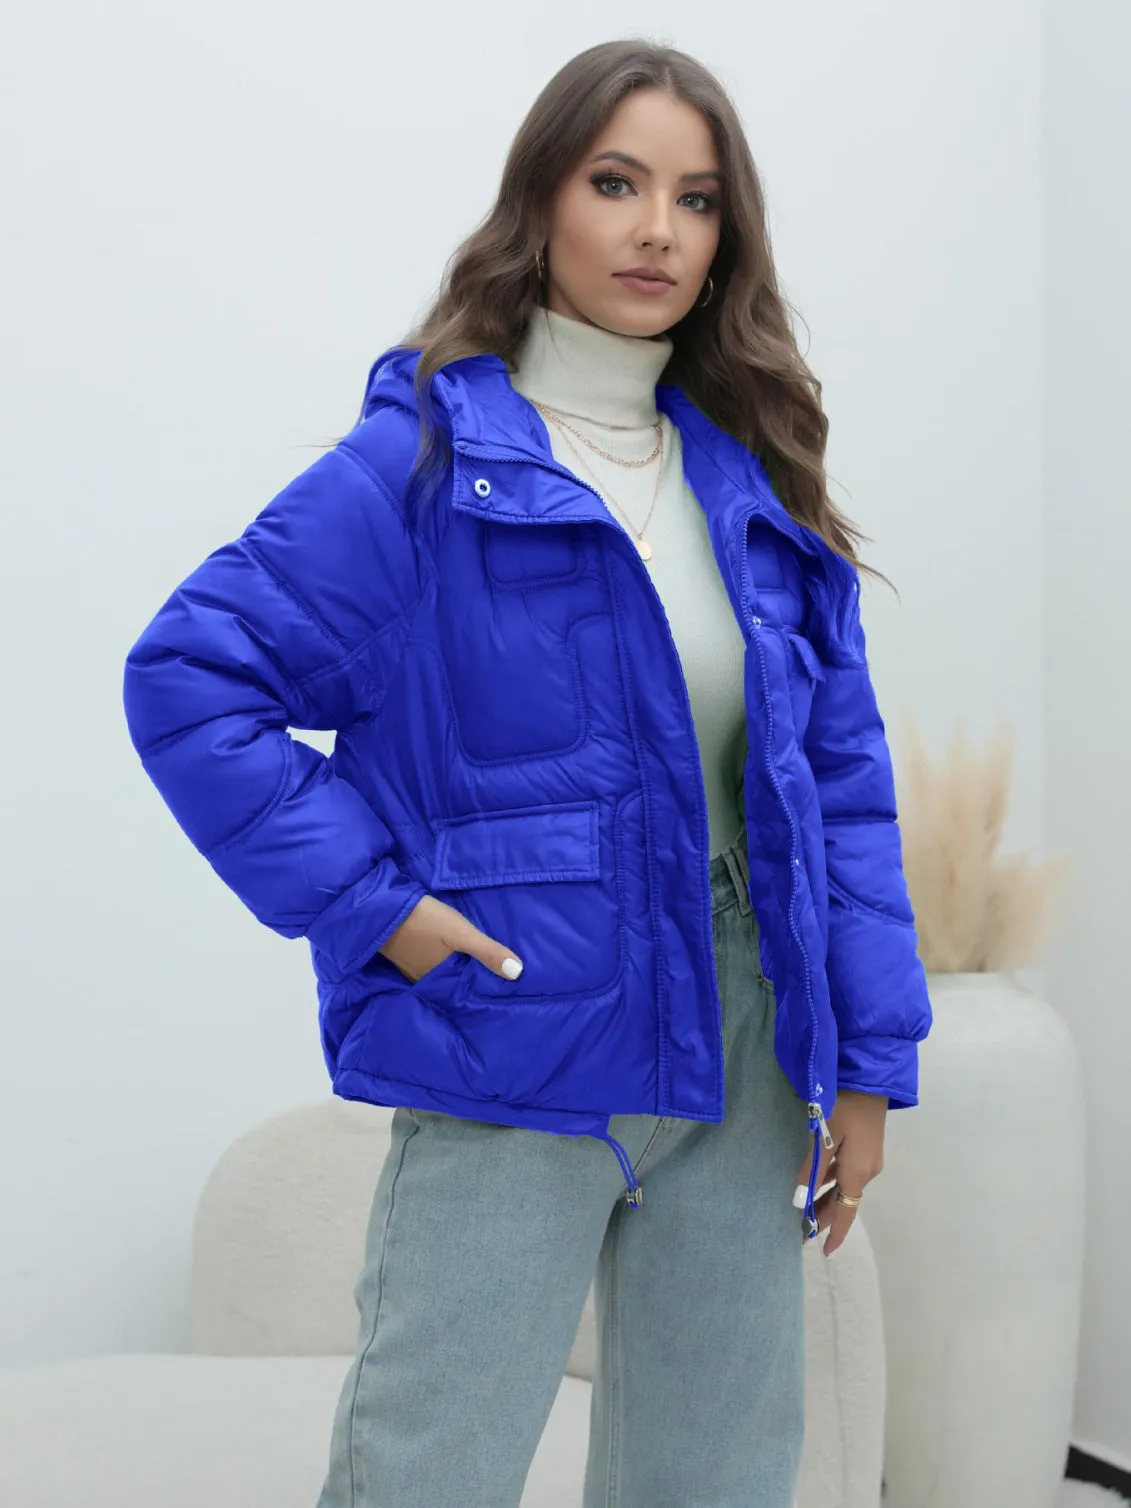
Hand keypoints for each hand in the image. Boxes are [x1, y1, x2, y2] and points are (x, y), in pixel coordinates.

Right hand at [378, 893, 524, 984]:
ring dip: (448, 967)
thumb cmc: (424, 920)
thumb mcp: (460, 933)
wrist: (381, 907)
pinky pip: (422, 960)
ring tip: (468, 963)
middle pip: (448, 979)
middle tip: (486, 973)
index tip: (498, 987)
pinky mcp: (400, 952)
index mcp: (439, 978)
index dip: (478, 986)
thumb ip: (487, 952)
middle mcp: (423, 978)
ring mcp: (408, 966)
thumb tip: (518, 974)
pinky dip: (434, 958)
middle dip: (464, 977)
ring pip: (435, 970)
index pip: (464, 987)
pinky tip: (440, 951)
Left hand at [797, 1090, 887, 1255]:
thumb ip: (812, 1169)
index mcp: (858, 1173)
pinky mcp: (866, 1148)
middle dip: (824, 1217)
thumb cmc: (845, 1106)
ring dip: (827, 1199)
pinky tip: (817, 1180)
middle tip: (801, 1229)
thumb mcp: (824, 1137)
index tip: (823, 1251)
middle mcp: (867, 1171)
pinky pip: (847, 1173)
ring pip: (845, 1187)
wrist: (869, 1080)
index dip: (835, 1234)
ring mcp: (869, 1160)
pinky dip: (832, 1182)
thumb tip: (800, 1200)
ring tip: (804, 1208)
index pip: (845, 1214)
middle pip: (844, 1202)